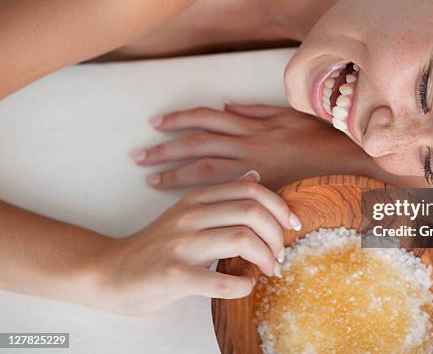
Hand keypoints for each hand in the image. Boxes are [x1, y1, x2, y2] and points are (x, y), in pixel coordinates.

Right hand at [94, 172, 300, 315]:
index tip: (292, 225)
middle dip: (277, 234)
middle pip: (252, 211)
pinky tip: (244, 286)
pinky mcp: (174, 275)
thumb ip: (222, 196)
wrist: (110, 272)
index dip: (279, 206)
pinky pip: (221, 281)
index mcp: (197, 199)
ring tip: (267, 269)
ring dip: (265, 258)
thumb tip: (255, 176)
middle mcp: (191, 216)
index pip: (251, 189)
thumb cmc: (155, 246)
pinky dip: (242, 286)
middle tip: (280, 253)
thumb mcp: (188, 211)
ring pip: (242, 239)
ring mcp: (182, 245)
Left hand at [131, 104, 373, 189]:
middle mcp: (248, 143)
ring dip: (175, 172)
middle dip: (165, 148)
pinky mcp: (263, 189)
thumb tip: (227, 106)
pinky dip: (206, 194)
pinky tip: (189, 201)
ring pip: (205, 167)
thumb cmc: (322, 137)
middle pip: (197, 142)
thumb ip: (257, 110)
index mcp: (254, 123)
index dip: (179, 120)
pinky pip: (228, 190)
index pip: (207, 118)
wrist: (349, 161)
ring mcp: (254, 168)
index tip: (156, 125)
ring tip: (151, 179)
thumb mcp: (290, 114)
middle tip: (139, 157)